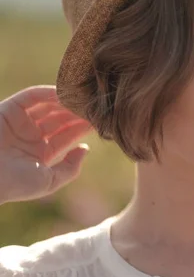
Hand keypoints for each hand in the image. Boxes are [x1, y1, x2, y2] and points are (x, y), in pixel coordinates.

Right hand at [0, 86, 91, 204]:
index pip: (67, 135)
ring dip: (66, 102)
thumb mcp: (49, 181)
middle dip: (77, 113)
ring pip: (48, 106)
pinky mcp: (8, 110)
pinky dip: (48, 92)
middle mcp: (30, 136)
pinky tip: (65, 93)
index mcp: (40, 153)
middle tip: (95, 107)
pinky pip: (31, 97)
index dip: (83, 127)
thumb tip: (85, 148)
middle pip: (60, 119)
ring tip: (83, 100)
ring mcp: (19, 123)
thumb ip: (70, 168)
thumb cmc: (14, 184)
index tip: (101, 120)